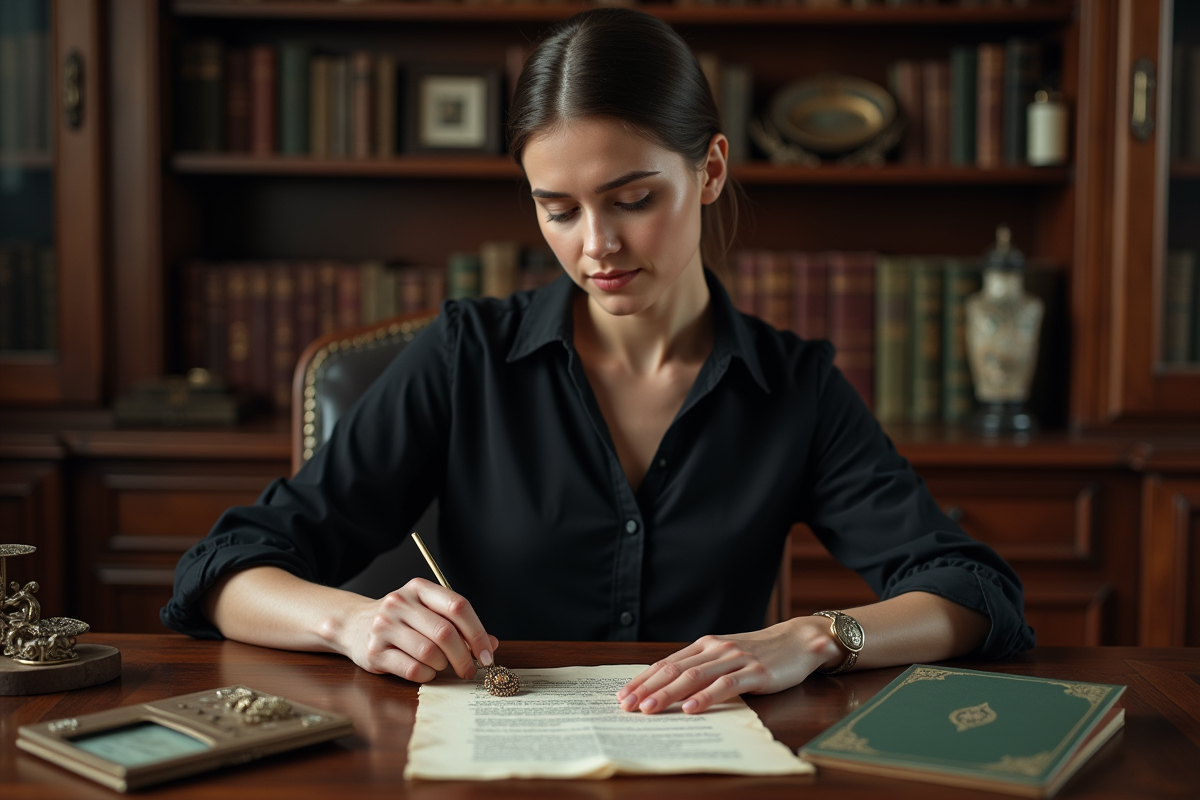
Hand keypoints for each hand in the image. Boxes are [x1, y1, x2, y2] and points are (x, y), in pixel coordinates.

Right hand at [331, 577, 498, 683]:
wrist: (353, 625)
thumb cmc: (401, 620)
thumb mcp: (428, 612)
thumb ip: (459, 626)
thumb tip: (491, 645)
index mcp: (419, 589)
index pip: (458, 607)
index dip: (477, 633)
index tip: (487, 654)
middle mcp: (400, 603)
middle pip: (445, 633)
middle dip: (463, 656)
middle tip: (469, 669)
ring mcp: (384, 627)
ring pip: (430, 653)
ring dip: (443, 666)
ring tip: (440, 665)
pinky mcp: (374, 651)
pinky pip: (412, 669)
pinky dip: (427, 675)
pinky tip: (425, 670)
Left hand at [616, 616, 842, 714]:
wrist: (799, 640)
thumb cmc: (759, 653)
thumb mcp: (726, 657)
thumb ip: (702, 668)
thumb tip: (669, 689)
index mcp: (705, 645)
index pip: (666, 662)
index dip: (642, 679)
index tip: (622, 694)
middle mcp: (716, 649)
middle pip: (674, 669)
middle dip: (647, 688)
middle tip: (626, 705)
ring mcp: (735, 659)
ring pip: (695, 677)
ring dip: (668, 694)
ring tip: (649, 709)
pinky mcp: (755, 672)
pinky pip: (726, 685)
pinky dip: (706, 697)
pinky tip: (691, 708)